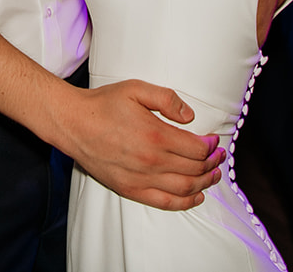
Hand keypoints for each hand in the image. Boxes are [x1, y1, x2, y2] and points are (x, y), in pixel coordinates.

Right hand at [54, 79, 222, 210]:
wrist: (73, 123)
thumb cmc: (103, 104)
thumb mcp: (136, 89)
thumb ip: (167, 99)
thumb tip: (190, 116)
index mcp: (155, 135)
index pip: (197, 148)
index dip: (211, 146)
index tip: (215, 140)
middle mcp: (151, 161)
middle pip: (194, 169)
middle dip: (213, 163)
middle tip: (219, 156)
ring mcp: (140, 178)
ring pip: (184, 188)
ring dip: (205, 183)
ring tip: (213, 175)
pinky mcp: (130, 189)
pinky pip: (165, 202)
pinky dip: (185, 202)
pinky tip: (196, 196)